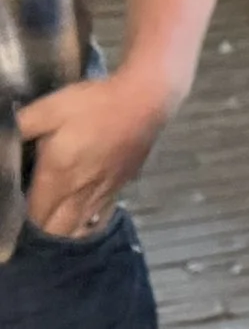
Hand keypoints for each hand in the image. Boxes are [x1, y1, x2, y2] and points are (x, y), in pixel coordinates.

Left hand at [18, 65, 181, 236]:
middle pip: (56, 232)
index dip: (19, 226)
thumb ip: (20, 127)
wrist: (146, 98)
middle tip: (30, 230)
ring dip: (64, 236)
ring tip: (52, 235)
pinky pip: (100, 218)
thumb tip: (0, 140)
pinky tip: (81, 227)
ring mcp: (102, 192)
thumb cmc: (95, 103)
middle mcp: (79, 192)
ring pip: (78, 229)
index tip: (11, 224)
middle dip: (41, 238)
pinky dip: (87, 227)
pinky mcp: (120, 186)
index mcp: (57, 176)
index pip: (33, 217)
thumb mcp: (50, 108)